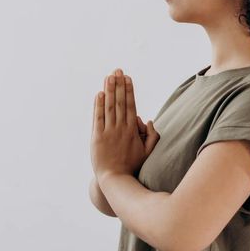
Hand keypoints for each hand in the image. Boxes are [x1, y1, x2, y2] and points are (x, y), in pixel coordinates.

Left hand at [90, 68, 159, 183]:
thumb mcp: (148, 152)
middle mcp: (121, 129)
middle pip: (120, 102)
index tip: (127, 78)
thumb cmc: (132, 166)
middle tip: (117, 70)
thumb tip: (148, 119)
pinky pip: (98, 118)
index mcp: (132, 130)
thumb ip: (152, 135)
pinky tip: (99, 94)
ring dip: (109, 90)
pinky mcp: (97, 137)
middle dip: (118, 85)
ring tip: (109, 76)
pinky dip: (98, 105)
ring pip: (109, 107)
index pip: (131, 105)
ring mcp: (108, 132)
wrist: (115, 180)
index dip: (128, 90)